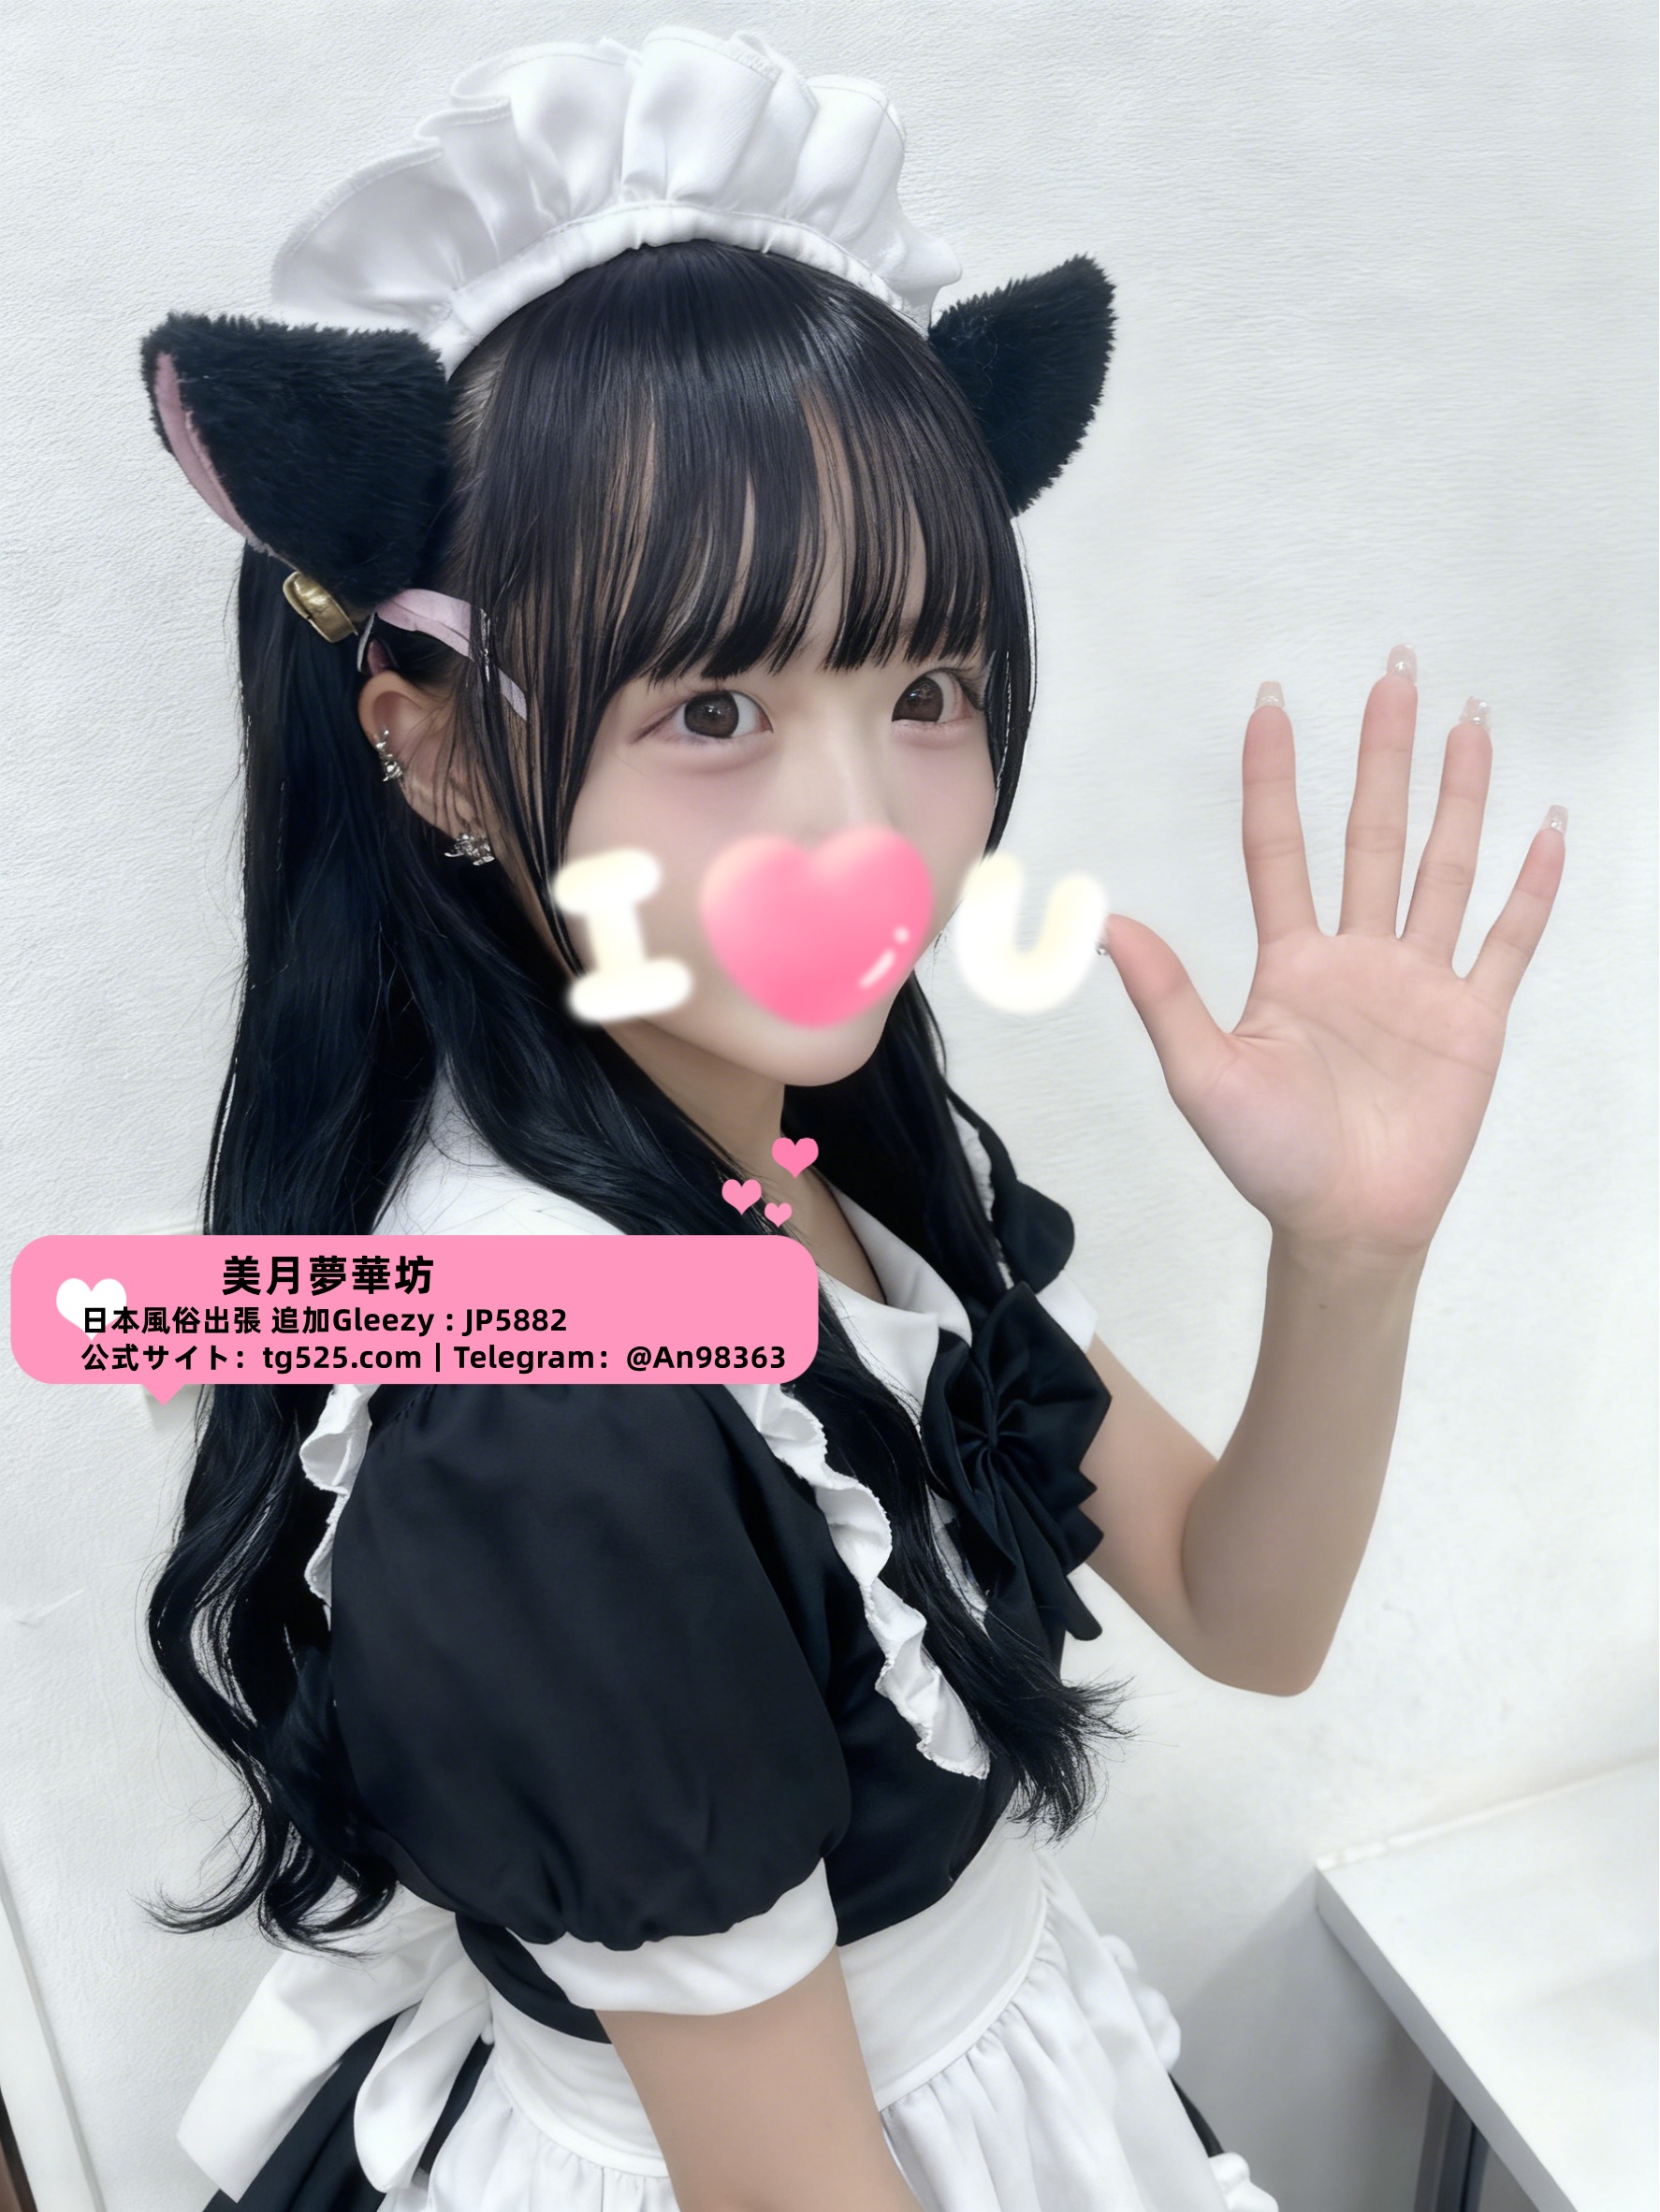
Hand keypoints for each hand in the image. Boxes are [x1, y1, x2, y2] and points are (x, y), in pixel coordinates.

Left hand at [1102, 654, 1565, 1266]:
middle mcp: (1357, 955)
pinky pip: (1507, 941)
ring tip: (1470, 722)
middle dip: (1383, 755)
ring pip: (1444, 868)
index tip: (1270, 704)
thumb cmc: (1268, 1158)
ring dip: (1459, 796)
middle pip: (1372, 833)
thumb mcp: (1203, 1072)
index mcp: (1290, 961)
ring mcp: (1419, 982)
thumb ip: (1165, 995)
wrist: (1345, 1224)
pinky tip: (1543, 829)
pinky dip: (1529, 888)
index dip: (1275, 777)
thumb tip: (1103, 925)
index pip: (1280, 847)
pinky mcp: (1473, 1020)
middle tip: (1394, 672)